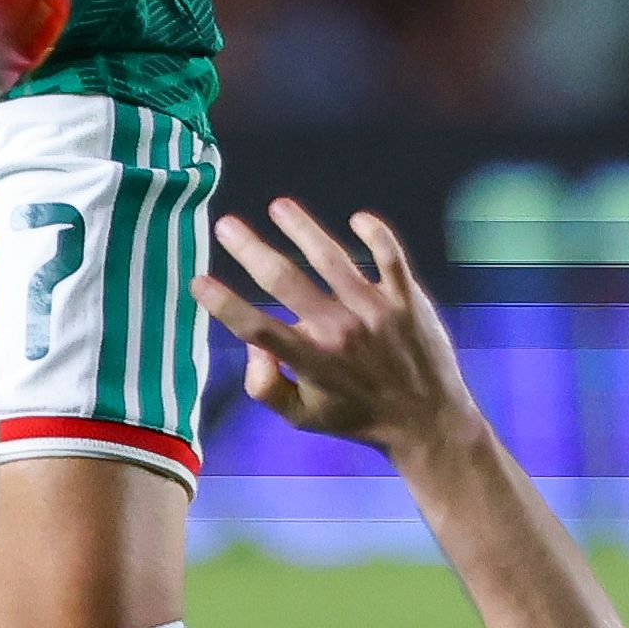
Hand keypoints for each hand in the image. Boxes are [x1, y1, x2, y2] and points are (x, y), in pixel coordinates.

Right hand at [191, 198, 478, 458]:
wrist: (429, 421)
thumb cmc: (358, 416)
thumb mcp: (303, 417)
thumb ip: (266, 386)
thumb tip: (252, 346)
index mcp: (311, 361)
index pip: (256, 327)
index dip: (224, 303)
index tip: (199, 280)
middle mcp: (340, 331)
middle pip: (285, 281)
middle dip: (250, 250)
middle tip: (226, 225)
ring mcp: (376, 311)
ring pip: (332, 258)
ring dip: (302, 228)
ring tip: (279, 206)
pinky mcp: (408, 299)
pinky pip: (390, 256)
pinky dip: (375, 234)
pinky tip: (357, 218)